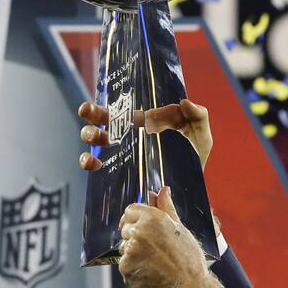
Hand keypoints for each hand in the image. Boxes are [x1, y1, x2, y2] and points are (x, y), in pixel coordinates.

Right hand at [78, 99, 212, 169]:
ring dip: (90, 136)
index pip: (122, 110)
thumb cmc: (195, 156)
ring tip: (93, 137)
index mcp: (145, 122)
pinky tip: (93, 164)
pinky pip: (100, 165)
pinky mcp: (123, 171)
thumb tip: (184, 102)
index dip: (105, 105)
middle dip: (92, 116)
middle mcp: (130, 135)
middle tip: (86, 112)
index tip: (90, 107)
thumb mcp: (201, 134)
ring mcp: (125, 153)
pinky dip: (90, 163)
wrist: (192, 185)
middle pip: (104, 121)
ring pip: (98, 141)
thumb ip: (198, 115)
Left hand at [118, 186, 221, 287]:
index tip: (140, 224)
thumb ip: (166, 207)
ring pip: (124, 245)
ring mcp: (131, 250)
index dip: (136, 217)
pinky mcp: (126, 267)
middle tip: (152, 246)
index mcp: (153, 218)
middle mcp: (139, 231)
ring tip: (152, 259)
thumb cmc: (188, 260)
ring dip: (133, 251)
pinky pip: (123, 262)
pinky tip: (147, 269)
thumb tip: (163, 191)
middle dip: (135, 234)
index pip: (130, 209)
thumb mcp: (179, 228)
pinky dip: (132, 266)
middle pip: (126, 227)